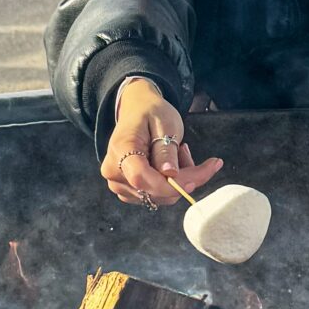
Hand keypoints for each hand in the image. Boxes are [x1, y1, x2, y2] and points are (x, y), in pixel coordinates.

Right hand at [102, 77, 223, 207]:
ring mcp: (118, 184)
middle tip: (187, 151)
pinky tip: (169, 164)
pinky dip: (170, 184)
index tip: (195, 180)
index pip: (141, 178)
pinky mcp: (127, 191)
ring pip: (159, 197)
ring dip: (177, 180)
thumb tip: (170, 174)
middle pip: (154, 191)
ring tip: (177, 152)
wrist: (136, 111)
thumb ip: (166, 150)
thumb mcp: (165, 123)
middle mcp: (113, 171)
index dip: (169, 185)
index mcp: (120, 149)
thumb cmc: (150, 113)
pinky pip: (156, 197)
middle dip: (182, 178)